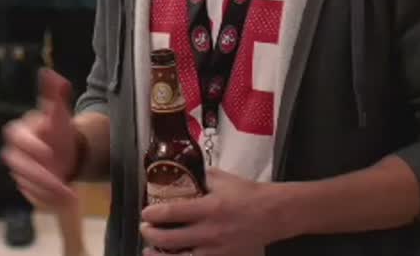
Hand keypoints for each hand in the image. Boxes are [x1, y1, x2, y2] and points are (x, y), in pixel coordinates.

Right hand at [2, 69, 79, 210]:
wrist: (66, 152)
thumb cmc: (59, 131)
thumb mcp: (59, 112)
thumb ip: (55, 94)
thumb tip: (50, 72)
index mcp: (20, 132)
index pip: (16, 137)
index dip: (30, 145)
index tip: (48, 152)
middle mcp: (16, 153)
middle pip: (19, 166)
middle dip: (39, 176)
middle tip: (60, 183)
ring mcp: (20, 172)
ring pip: (26, 184)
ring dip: (46, 191)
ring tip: (68, 195)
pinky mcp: (27, 188)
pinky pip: (32, 197)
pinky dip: (47, 200)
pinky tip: (63, 200)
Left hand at [140, 169, 295, 255]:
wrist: (274, 214)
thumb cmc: (248, 194)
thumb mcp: (222, 179)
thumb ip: (201, 177)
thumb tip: (184, 172)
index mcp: (209, 208)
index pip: (172, 213)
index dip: (153, 214)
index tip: (145, 213)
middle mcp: (210, 232)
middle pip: (171, 239)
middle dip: (151, 235)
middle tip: (145, 230)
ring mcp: (217, 250)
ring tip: (149, 252)